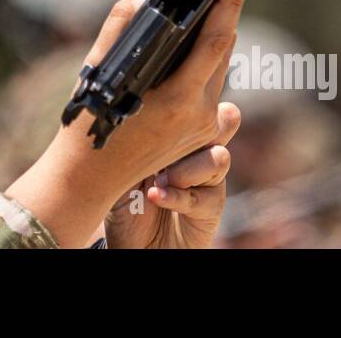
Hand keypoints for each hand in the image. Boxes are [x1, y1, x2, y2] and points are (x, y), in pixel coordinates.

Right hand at [5, 0, 253, 247]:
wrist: (91, 178)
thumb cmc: (89, 123)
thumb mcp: (99, 70)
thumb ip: (121, 25)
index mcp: (179, 99)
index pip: (217, 40)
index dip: (233, 2)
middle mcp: (200, 115)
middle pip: (225, 50)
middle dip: (225, 12)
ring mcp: (205, 128)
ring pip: (220, 68)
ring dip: (215, 36)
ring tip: (209, 6)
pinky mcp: (203, 135)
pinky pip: (211, 86)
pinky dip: (204, 62)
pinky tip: (192, 46)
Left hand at [104, 102, 240, 248]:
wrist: (129, 242)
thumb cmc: (120, 195)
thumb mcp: (116, 163)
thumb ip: (128, 139)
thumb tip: (127, 111)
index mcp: (179, 130)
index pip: (197, 103)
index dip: (194, 97)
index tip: (172, 97)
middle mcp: (198, 148)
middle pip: (224, 119)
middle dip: (201, 124)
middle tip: (171, 135)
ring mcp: (206, 177)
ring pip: (218, 157)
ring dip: (186, 169)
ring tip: (159, 179)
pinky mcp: (210, 207)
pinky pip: (205, 196)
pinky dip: (176, 196)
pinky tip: (154, 196)